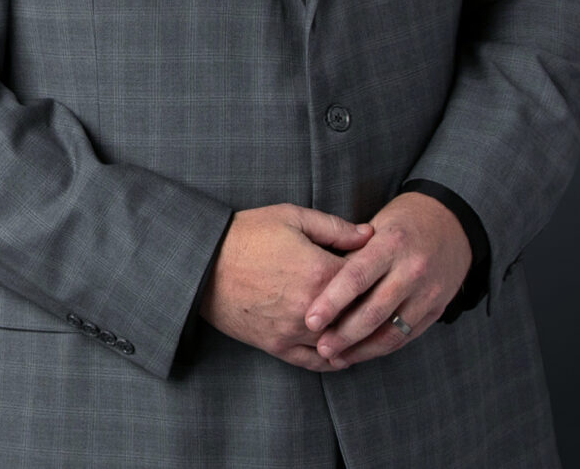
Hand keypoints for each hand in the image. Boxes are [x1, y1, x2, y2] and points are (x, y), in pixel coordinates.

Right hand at [197, 203, 375, 370]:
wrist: (199, 262)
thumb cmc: (243, 235)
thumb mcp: (289, 217)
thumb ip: (334, 227)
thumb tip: (369, 236)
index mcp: (321, 272)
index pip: (369, 281)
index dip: (377, 275)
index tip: (379, 270)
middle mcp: (313, 308)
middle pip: (360, 316)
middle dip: (372, 308)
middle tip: (380, 301)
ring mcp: (295, 331)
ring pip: (342, 343)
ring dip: (357, 338)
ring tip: (368, 331)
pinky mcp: (277, 346)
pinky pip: (315, 362)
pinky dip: (333, 360)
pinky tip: (342, 354)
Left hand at [302, 191, 472, 368]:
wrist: (451, 226)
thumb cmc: (400, 224)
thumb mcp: (374, 226)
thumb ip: (350, 253)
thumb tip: (318, 282)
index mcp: (391, 244)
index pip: (356, 277)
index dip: (331, 301)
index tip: (310, 320)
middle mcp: (412, 270)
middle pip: (374, 310)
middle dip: (344, 334)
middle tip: (321, 348)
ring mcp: (428, 292)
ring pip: (393, 330)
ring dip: (362, 349)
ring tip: (335, 357)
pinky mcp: (437, 309)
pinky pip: (407, 335)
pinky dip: (383, 347)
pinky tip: (361, 353)